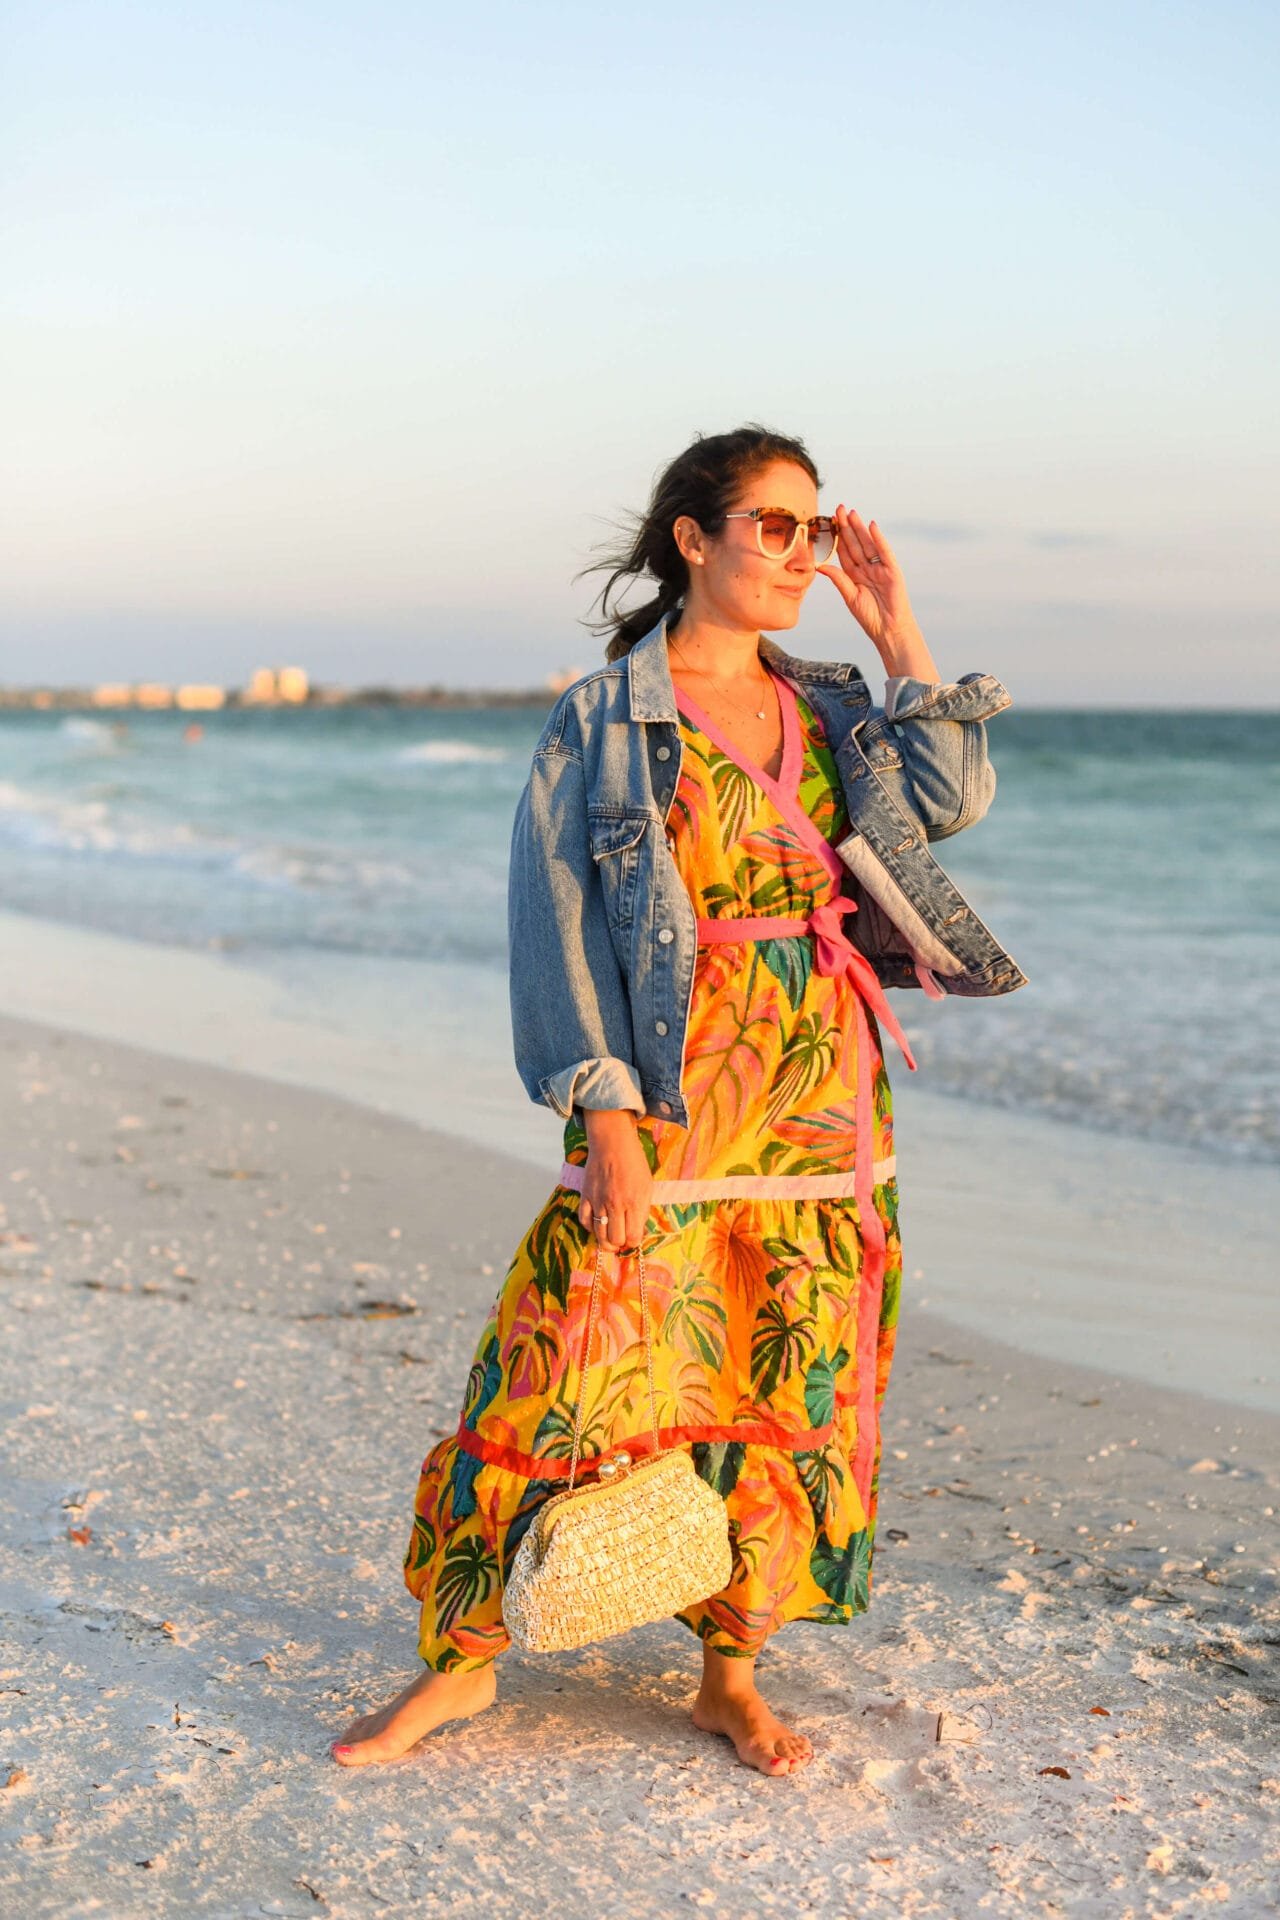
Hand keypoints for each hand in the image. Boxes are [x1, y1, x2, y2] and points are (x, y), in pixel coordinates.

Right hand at [577, 1110, 653, 1252]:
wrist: (612, 1143)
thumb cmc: (634, 1163)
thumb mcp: (647, 1186)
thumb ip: (643, 1210)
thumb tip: (637, 1230)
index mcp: (635, 1202)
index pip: (633, 1237)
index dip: (634, 1242)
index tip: (633, 1238)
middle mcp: (616, 1204)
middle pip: (615, 1240)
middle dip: (620, 1244)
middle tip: (622, 1238)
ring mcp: (598, 1201)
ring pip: (599, 1235)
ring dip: (605, 1241)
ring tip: (610, 1239)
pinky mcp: (585, 1195)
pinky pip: (584, 1220)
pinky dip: (590, 1227)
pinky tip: (597, 1225)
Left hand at [816, 505, 920, 660]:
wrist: (888, 630)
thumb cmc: (870, 617)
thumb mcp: (850, 596)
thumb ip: (838, 579)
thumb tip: (820, 566)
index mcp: (855, 574)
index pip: (844, 551)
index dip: (837, 537)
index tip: (828, 522)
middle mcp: (867, 568)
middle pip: (855, 543)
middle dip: (847, 526)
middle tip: (838, 509)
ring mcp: (880, 568)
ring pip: (868, 544)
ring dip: (860, 528)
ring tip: (851, 513)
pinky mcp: (892, 570)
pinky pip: (884, 551)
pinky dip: (878, 539)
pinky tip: (872, 526)